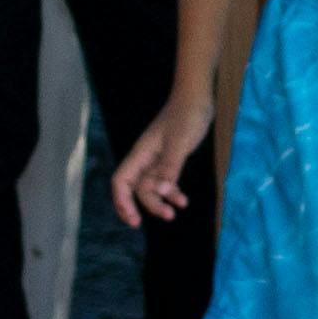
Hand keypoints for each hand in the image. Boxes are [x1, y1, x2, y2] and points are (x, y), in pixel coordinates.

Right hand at [111, 100, 210, 226]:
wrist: (196, 98)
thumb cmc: (186, 115)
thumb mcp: (180, 142)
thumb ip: (170, 167)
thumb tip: (160, 191)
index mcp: (141, 154)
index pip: (121, 181)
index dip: (123, 202)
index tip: (134, 219)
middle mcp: (146, 158)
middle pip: (138, 189)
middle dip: (149, 205)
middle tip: (168, 216)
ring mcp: (157, 158)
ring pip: (152, 186)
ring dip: (162, 200)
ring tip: (176, 211)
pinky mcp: (170, 158)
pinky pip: (166, 180)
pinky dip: (172, 191)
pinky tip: (183, 200)